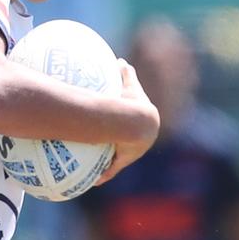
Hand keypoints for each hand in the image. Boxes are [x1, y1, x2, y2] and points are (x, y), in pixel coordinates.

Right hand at [96, 59, 158, 185]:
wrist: (136, 122)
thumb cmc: (131, 102)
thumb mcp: (128, 84)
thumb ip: (126, 73)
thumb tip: (119, 60)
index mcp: (145, 122)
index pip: (137, 123)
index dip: (130, 124)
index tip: (122, 124)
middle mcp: (141, 139)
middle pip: (128, 143)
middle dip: (120, 145)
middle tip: (107, 143)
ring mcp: (133, 151)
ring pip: (119, 158)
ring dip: (110, 162)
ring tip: (97, 166)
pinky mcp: (123, 160)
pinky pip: (110, 169)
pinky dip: (103, 174)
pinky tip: (93, 179)